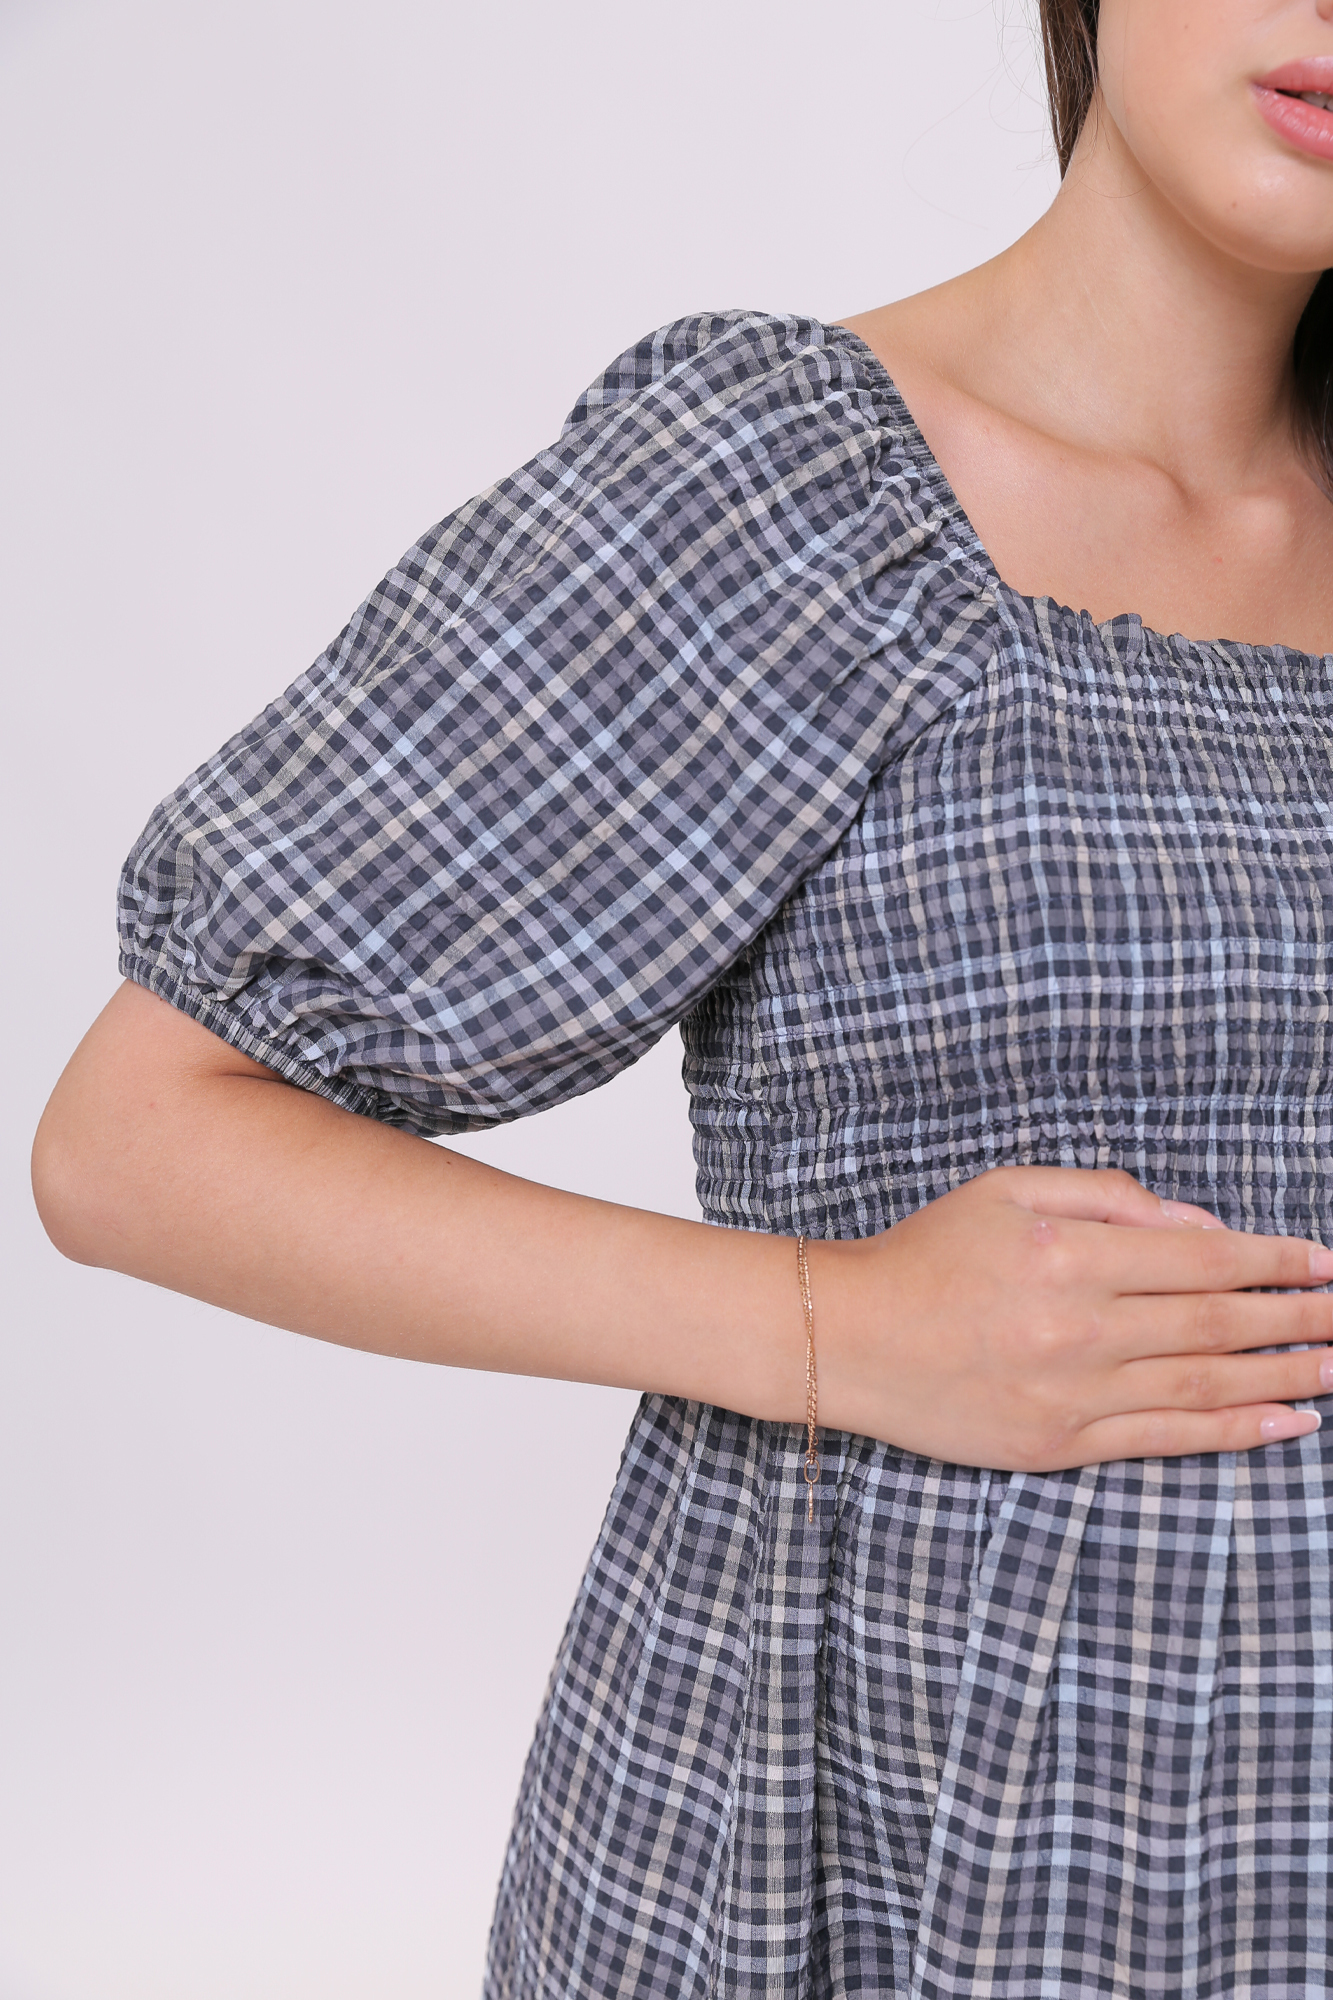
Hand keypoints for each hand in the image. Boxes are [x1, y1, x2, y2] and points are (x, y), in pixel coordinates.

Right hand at [813, 1166, 1330, 1469]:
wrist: (849, 1338)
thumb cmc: (928, 1254)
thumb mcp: (1009, 1189)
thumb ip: (1107, 1195)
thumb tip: (1198, 1224)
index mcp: (1071, 1254)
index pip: (1204, 1258)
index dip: (1276, 1261)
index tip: (1326, 1263)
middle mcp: (1081, 1327)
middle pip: (1220, 1324)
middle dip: (1301, 1318)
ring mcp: (1073, 1393)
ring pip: (1207, 1386)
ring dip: (1286, 1375)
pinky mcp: (1059, 1445)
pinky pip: (1166, 1440)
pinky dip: (1234, 1431)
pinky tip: (1285, 1420)